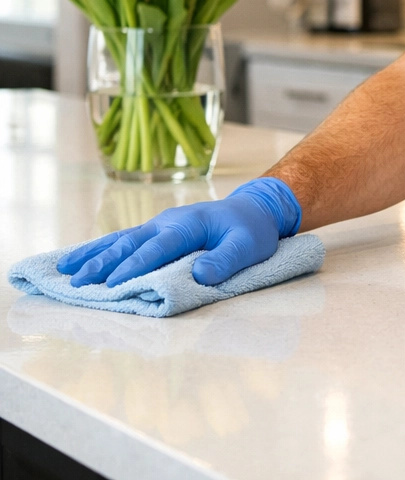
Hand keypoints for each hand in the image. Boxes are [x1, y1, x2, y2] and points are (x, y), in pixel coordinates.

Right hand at [56, 177, 302, 287]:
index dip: (137, 265)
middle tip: (77, 283)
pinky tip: (79, 260)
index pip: (159, 247)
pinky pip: (125, 240)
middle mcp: (168, 221)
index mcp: (189, 224)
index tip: (114, 283)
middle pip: (131, 243)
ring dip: (93, 255)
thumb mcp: (249, 246)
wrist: (253, 209)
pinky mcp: (156, 231)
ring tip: (64, 270)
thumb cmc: (251, 230)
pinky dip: (101, 249)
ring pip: (121, 239)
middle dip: (103, 263)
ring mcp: (159, 224)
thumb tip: (200, 274)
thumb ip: (227, 259)